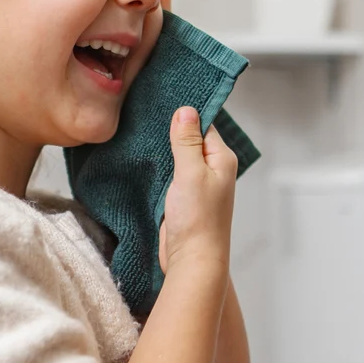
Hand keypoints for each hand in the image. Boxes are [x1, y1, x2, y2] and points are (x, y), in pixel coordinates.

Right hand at [159, 106, 235, 275]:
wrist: (192, 260)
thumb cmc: (197, 219)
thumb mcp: (190, 173)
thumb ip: (187, 142)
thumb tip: (187, 110)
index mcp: (222, 159)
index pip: (204, 125)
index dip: (185, 115)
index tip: (162, 101)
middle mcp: (214, 169)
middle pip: (191, 140)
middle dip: (172, 131)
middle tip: (146, 115)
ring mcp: (198, 184)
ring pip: (180, 157)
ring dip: (164, 150)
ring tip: (140, 133)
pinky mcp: (184, 198)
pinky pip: (172, 174)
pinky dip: (161, 167)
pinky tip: (144, 159)